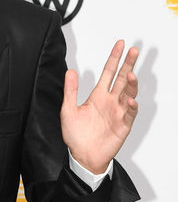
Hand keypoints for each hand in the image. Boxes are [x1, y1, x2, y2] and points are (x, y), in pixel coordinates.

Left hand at [60, 40, 138, 173]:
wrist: (82, 156)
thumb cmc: (76, 136)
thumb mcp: (68, 110)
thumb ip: (70, 91)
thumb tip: (70, 71)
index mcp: (98, 96)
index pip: (108, 73)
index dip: (114, 58)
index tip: (120, 44)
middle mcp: (110, 102)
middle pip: (122, 79)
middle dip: (128, 64)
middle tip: (134, 50)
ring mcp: (118, 112)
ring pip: (128, 94)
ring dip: (130, 84)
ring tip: (130, 74)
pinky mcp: (123, 125)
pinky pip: (129, 114)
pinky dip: (131, 107)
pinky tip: (131, 100)